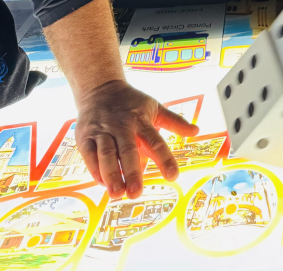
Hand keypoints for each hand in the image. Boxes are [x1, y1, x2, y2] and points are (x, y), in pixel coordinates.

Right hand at [75, 79, 198, 198]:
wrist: (100, 88)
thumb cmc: (131, 102)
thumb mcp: (155, 107)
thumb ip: (175, 121)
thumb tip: (197, 131)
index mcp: (142, 121)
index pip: (156, 141)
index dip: (165, 159)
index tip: (173, 176)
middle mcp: (122, 126)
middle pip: (128, 150)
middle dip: (132, 172)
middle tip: (136, 193)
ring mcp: (103, 131)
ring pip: (107, 154)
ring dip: (111, 175)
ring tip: (117, 194)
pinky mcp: (85, 136)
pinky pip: (89, 155)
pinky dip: (95, 170)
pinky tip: (102, 184)